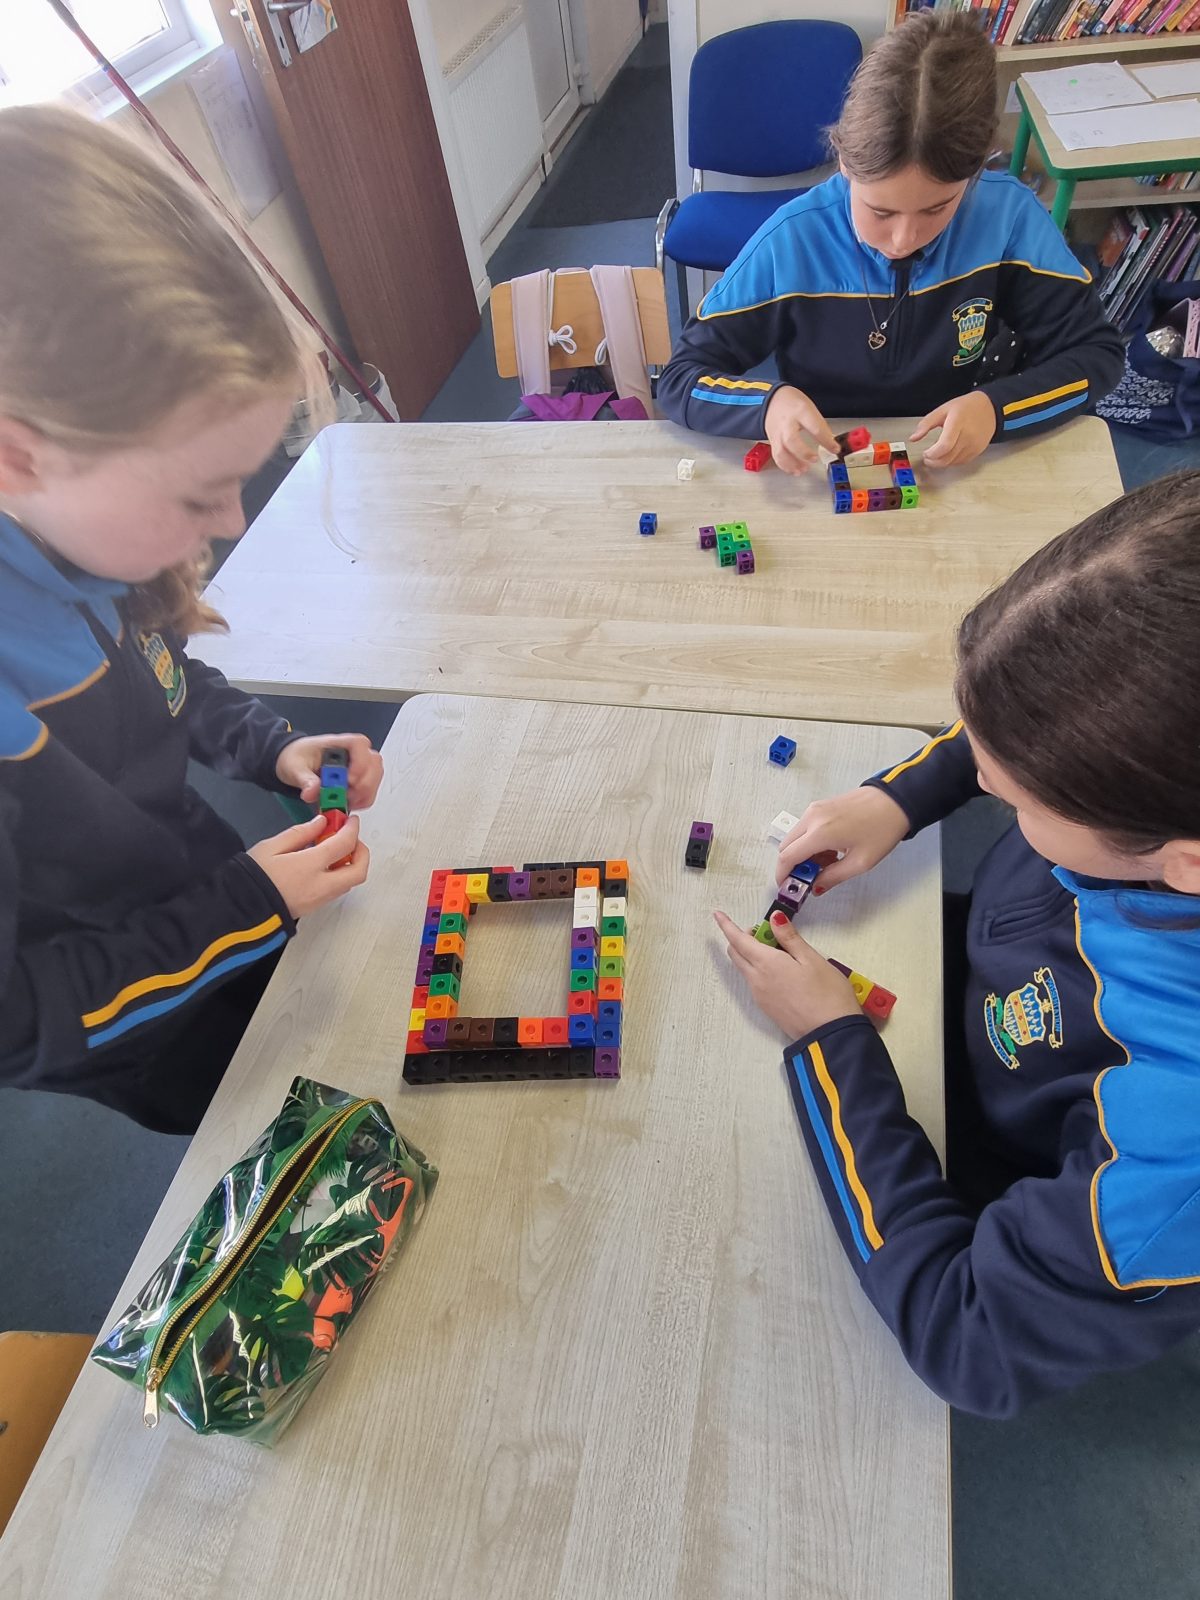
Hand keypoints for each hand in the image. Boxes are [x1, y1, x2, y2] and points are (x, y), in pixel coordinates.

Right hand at [248, 815, 368, 917]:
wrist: (241, 908)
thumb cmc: (252, 876)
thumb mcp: (272, 846)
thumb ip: (300, 833)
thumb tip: (321, 823)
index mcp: (310, 865)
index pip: (344, 844)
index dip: (352, 829)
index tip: (350, 820)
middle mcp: (321, 885)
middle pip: (359, 871)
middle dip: (362, 852)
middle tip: (350, 839)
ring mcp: (320, 899)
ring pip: (350, 882)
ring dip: (351, 864)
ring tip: (334, 850)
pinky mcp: (315, 907)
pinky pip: (337, 889)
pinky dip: (339, 874)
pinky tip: (323, 864)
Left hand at [276, 734, 383, 809]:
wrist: (296, 763)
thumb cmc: (298, 757)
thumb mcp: (296, 768)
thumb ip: (305, 780)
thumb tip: (312, 792)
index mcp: (338, 743)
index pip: (360, 744)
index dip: (360, 762)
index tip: (349, 780)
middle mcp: (354, 753)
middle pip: (374, 763)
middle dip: (363, 784)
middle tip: (346, 796)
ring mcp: (360, 766)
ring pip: (375, 778)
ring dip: (362, 794)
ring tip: (342, 800)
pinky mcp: (361, 780)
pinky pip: (370, 792)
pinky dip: (360, 801)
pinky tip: (346, 803)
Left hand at [714, 909, 859, 1037]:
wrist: (830, 1034)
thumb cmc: (827, 994)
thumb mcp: (812, 959)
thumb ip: (790, 938)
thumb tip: (774, 919)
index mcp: (766, 964)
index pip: (738, 940)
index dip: (727, 925)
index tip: (718, 915)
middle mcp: (757, 980)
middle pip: (737, 954)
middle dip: (742, 938)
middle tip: (765, 932)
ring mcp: (760, 996)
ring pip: (745, 969)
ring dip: (752, 955)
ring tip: (781, 951)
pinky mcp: (766, 1008)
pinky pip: (754, 982)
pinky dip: (759, 970)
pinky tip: (782, 971)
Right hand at [764, 386, 839, 474]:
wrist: (773, 400)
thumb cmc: (794, 404)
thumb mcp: (810, 408)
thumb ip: (819, 426)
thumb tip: (830, 443)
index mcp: (800, 411)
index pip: (814, 428)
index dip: (826, 441)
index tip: (835, 449)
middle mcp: (787, 423)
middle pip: (792, 441)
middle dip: (804, 453)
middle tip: (815, 459)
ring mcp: (778, 433)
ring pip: (782, 451)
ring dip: (793, 464)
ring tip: (804, 469)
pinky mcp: (772, 441)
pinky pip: (777, 456)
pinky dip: (785, 466)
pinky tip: (795, 470)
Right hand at [777, 786, 908, 891]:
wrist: (895, 801)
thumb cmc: (882, 828)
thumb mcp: (860, 862)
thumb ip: (832, 877)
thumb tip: (816, 886)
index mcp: (820, 833)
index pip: (787, 857)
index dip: (782, 874)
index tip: (786, 886)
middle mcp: (812, 818)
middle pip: (786, 846)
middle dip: (793, 865)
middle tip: (810, 877)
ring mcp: (815, 809)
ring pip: (795, 837)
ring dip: (803, 853)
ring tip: (828, 862)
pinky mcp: (820, 805)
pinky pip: (804, 827)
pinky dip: (809, 841)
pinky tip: (830, 849)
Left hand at [910, 391, 995, 468]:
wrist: (989, 409)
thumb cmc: (966, 407)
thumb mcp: (943, 409)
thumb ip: (926, 424)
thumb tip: (913, 438)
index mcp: (958, 422)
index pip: (945, 445)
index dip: (932, 454)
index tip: (925, 453)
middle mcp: (968, 435)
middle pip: (947, 458)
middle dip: (933, 462)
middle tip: (927, 457)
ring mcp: (974, 445)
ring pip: (953, 462)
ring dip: (941, 462)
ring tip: (936, 453)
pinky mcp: (978, 451)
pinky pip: (961, 462)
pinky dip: (951, 461)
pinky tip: (948, 453)